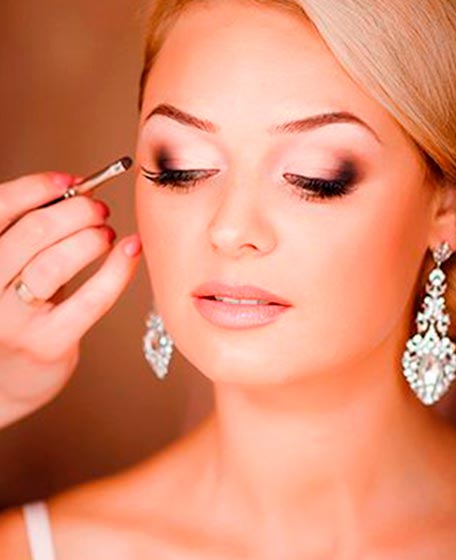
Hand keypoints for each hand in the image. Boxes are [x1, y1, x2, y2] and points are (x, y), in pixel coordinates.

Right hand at [0, 171, 140, 428]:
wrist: (2, 383)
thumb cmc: (11, 316)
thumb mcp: (7, 272)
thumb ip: (28, 237)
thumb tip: (74, 192)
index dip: (38, 187)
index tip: (71, 181)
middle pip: (31, 232)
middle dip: (75, 211)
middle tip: (98, 210)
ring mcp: (11, 320)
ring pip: (55, 262)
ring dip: (91, 237)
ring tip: (105, 233)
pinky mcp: (46, 344)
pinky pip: (90, 298)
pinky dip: (116, 269)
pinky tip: (131, 250)